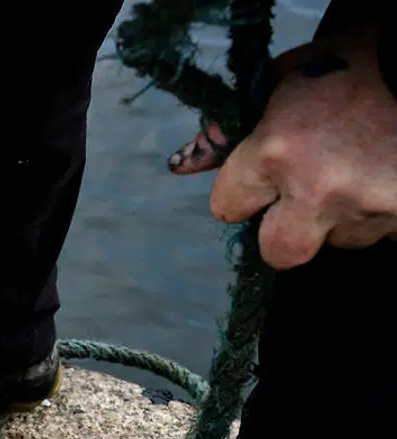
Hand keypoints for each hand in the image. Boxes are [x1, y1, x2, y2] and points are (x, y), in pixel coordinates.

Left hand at [169, 27, 396, 268]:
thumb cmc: (359, 63)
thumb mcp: (288, 80)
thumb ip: (234, 129)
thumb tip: (184, 164)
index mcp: (277, 150)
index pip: (226, 206)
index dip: (242, 194)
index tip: (258, 183)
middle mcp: (316, 188)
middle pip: (279, 252)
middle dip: (287, 231)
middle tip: (306, 199)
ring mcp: (365, 207)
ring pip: (338, 239)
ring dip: (342, 216)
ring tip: (361, 170)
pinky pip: (380, 233)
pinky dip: (380, 212)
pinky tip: (384, 177)